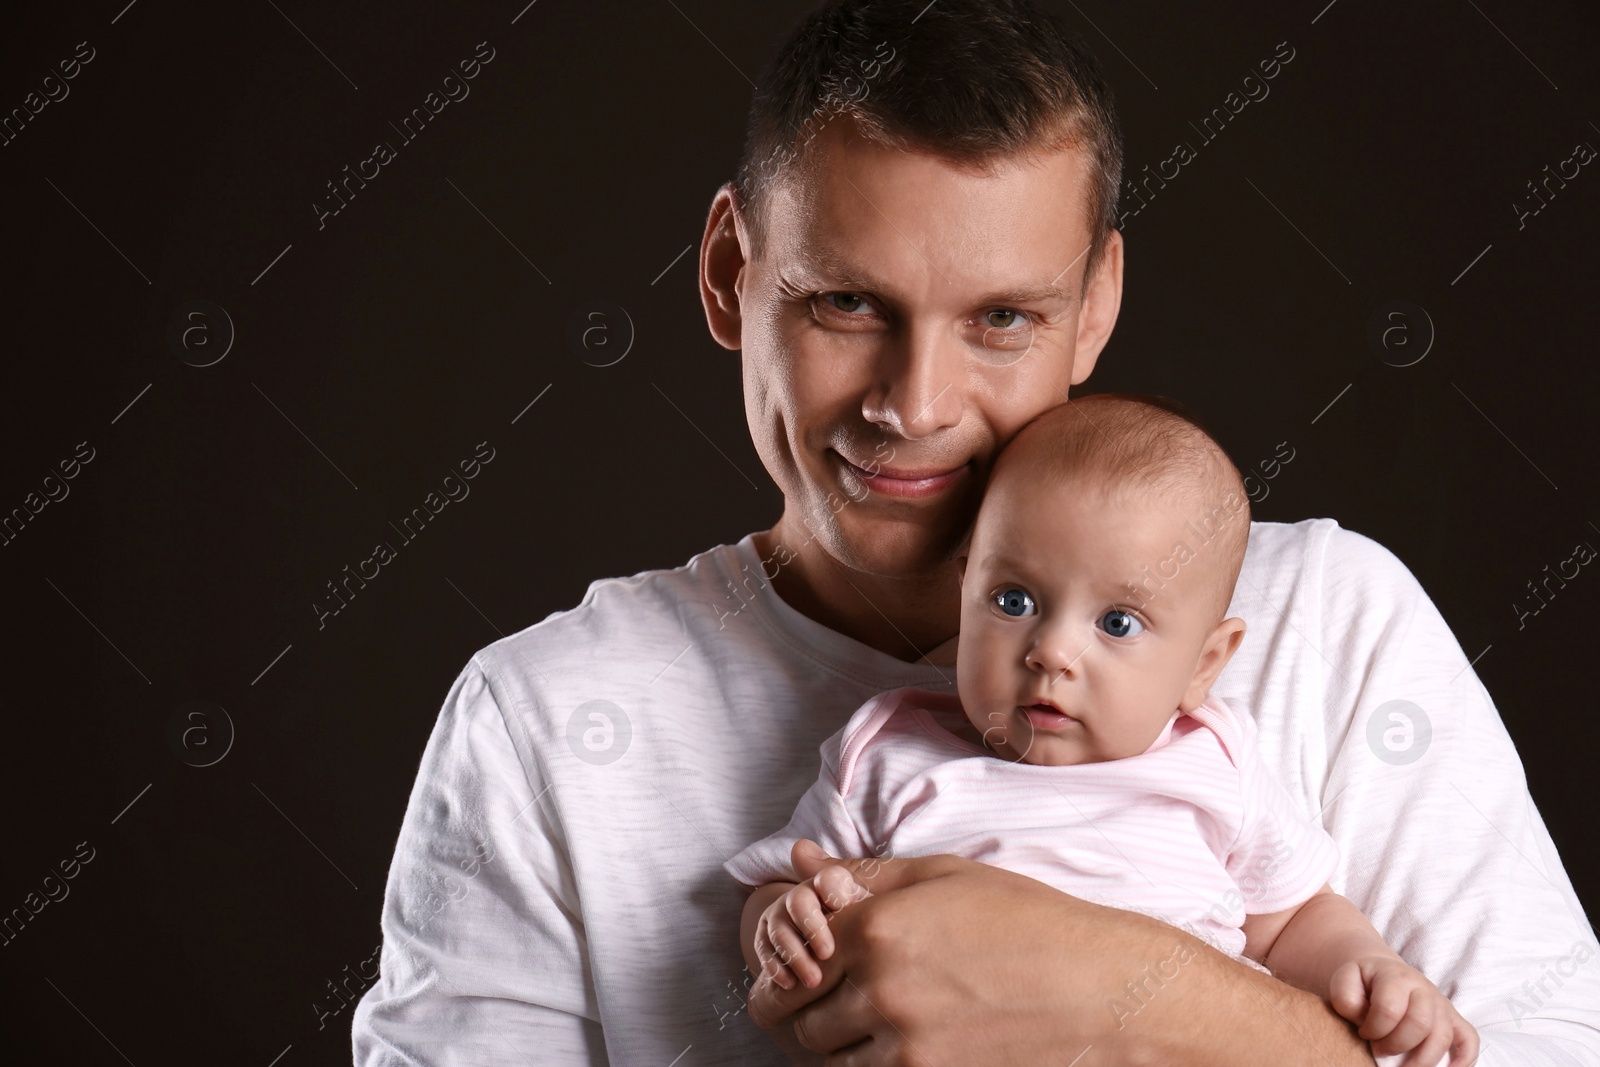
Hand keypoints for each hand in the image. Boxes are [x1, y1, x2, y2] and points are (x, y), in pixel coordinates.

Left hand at [746, 841, 1180, 1064]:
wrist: (1099, 990)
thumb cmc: (1026, 922)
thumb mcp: (944, 876)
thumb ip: (862, 873)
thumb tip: (797, 860)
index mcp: (877, 927)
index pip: (789, 954)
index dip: (791, 959)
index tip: (806, 963)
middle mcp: (880, 988)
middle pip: (796, 1015)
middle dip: (807, 1005)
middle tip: (833, 993)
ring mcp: (903, 1044)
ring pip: (825, 1056)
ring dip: (836, 1041)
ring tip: (876, 1017)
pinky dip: (869, 1064)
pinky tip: (902, 1041)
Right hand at [754, 844, 871, 990]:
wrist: (839, 951)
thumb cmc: (864, 928)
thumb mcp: (872, 909)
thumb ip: (858, 880)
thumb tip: (810, 850)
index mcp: (833, 884)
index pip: (828, 878)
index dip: (832, 890)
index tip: (841, 906)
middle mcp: (803, 896)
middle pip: (799, 902)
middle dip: (812, 928)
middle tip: (828, 954)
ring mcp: (782, 916)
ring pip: (780, 930)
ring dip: (795, 956)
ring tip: (814, 981)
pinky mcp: (767, 939)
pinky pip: (765, 950)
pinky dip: (776, 967)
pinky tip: (790, 984)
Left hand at [1330, 956, 1478, 1065]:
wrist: (1379, 972)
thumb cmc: (1361, 983)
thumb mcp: (1344, 981)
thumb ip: (1346, 1000)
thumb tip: (1364, 1022)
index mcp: (1396, 976)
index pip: (1389, 1009)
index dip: (1373, 1028)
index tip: (1363, 1033)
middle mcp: (1424, 989)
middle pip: (1420, 1024)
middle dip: (1396, 1045)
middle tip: (1379, 1050)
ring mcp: (1441, 1005)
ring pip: (1442, 1036)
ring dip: (1422, 1060)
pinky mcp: (1453, 1019)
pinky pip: (1469, 1039)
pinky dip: (1464, 1059)